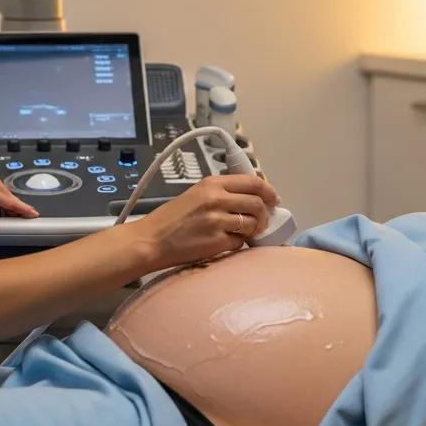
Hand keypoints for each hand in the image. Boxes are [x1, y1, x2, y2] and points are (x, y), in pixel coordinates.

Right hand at [133, 174, 280, 267]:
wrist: (151, 240)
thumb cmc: (171, 218)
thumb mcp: (196, 194)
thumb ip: (222, 192)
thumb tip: (252, 197)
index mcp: (212, 183)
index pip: (253, 182)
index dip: (268, 191)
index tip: (274, 199)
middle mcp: (216, 199)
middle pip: (257, 203)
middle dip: (265, 214)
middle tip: (262, 221)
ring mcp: (217, 221)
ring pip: (252, 223)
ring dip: (252, 230)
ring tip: (241, 233)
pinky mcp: (216, 242)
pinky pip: (240, 242)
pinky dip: (237, 243)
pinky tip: (225, 242)